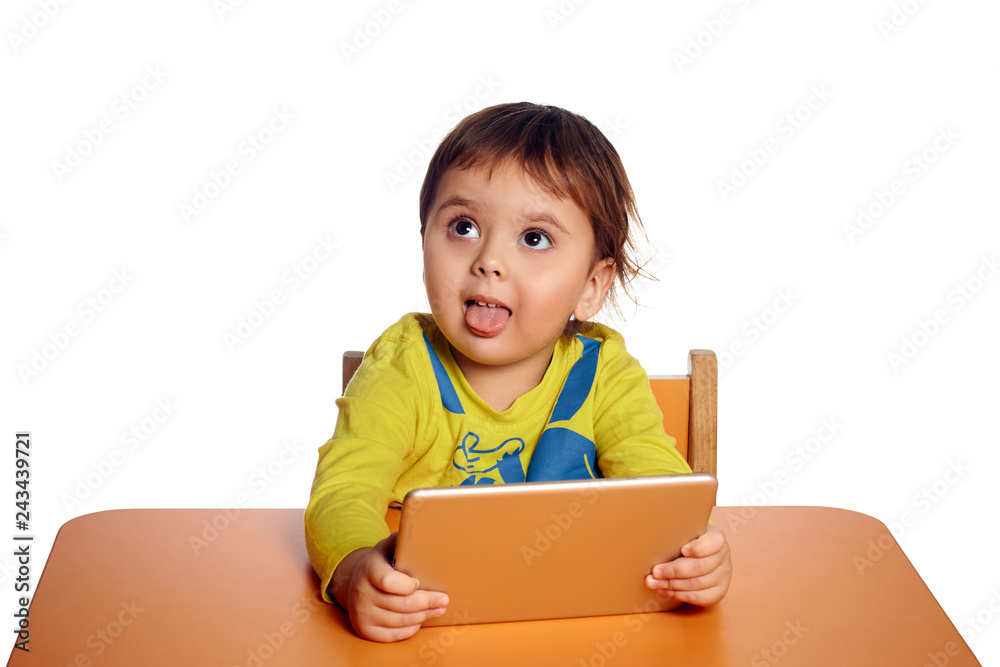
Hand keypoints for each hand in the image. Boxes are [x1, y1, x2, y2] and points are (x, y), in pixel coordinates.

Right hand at [331, 533, 448, 641]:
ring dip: (424, 615)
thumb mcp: (387, 547)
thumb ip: (403, 540)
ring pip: (401, 620)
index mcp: (368, 570)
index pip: (389, 582)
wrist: (353, 583)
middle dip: (428, 602)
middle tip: (444, 599)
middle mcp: (361, 594)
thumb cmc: (379, 564)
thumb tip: (426, 527)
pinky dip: (411, 628)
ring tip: (439, 609)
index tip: (418, 582)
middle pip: (402, 604)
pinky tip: (420, 619)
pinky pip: (395, 635)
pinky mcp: (365, 631)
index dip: (407, 585)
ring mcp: (362, 614)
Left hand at [646, 524, 731, 605]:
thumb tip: (654, 538)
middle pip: (700, 566)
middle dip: (674, 571)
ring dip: (672, 585)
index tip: (682, 550)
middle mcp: (723, 556)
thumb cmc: (688, 540)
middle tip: (655, 571)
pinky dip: (680, 595)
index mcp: (717, 538)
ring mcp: (724, 575)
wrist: (701, 554)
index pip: (713, 542)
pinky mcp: (719, 591)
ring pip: (697, 584)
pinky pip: (700, 598)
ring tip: (654, 583)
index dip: (698, 548)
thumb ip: (678, 534)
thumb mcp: (686, 531)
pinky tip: (665, 590)